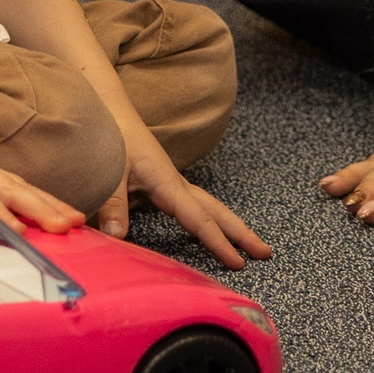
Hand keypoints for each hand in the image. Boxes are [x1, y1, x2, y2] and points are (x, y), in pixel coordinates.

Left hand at [97, 116, 272, 268]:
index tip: (238, 263)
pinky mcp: (162, 183)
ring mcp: (171, 182)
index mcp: (168, 182)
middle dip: (241, 232)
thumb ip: (112, 204)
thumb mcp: (108, 172)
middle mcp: (175, 183)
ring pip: (208, 207)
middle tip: (266, 253)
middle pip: (216, 211)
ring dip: (229, 225)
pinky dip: (208, 220)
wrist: (110, 109)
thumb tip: (118, 237)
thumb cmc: (111, 137)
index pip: (199, 219)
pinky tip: (208, 230)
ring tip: (250, 245)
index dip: (218, 243)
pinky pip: (193, 206)